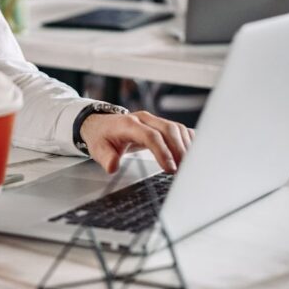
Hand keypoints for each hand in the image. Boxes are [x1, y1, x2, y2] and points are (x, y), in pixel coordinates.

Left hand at [79, 111, 193, 174]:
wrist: (101, 125)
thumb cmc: (102, 137)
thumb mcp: (97, 149)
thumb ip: (106, 158)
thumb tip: (113, 166)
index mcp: (128, 124)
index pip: (151, 136)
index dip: (163, 152)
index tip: (170, 168)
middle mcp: (144, 119)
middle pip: (169, 129)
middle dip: (179, 150)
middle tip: (184, 170)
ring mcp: (153, 120)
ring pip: (177, 128)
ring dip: (185, 146)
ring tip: (188, 165)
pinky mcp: (160, 124)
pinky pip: (179, 129)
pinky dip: (187, 141)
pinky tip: (191, 154)